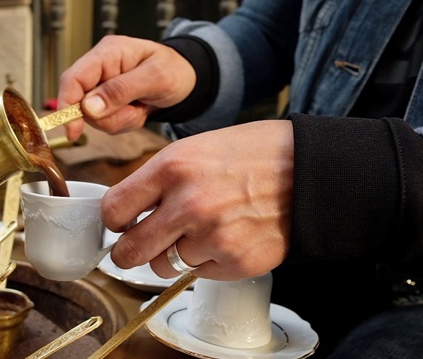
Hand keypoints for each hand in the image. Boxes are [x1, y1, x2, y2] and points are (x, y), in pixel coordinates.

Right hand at [57, 35, 195, 140]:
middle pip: (80, 104)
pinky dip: (123, 122)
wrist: (186, 80)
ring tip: (140, 108)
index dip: (67, 104)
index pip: (73, 78)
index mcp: (108, 53)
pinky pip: (105, 123)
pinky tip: (137, 111)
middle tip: (135, 111)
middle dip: (108, 116)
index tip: (72, 130)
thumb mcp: (155, 78)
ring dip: (119, 120)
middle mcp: (99, 69)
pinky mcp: (105, 102)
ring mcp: (101, 86)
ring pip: (94, 118)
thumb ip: (121, 91)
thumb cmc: (174, 70)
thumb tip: (88, 107)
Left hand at [103, 120, 293, 280]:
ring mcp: (212, 237)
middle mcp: (188, 205)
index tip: (120, 224)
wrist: (309, 170)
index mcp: (172, 168)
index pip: (114, 209)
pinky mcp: (235, 262)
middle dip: (128, 253)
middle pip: (130, 251)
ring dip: (173, 256)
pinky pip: (199, 274)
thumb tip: (127, 211)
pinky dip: (207, 262)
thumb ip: (158, 180)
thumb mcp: (194, 149)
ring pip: (164, 266)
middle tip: (135, 249)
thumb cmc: (251, 154)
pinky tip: (226, 237)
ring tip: (199, 233)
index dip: (113, 221)